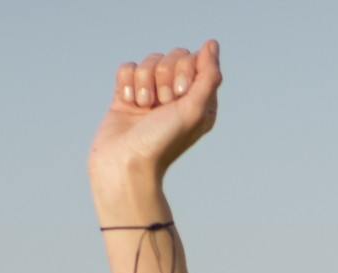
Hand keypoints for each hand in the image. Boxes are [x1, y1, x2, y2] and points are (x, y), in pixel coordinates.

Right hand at [89, 42, 221, 200]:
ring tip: (143, 107)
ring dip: (145, 82)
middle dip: (164, 76)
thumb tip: (212, 43)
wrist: (125, 163)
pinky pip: (127, 67)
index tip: (179, 94)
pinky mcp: (127, 94)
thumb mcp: (195, 110)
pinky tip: (128, 103)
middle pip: (171, 56)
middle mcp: (176, 96)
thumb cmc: (164, 142)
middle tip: (161, 104)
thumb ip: (209, 75)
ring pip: (148, 61)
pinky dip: (127, 83)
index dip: (184, 70)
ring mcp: (150, 93)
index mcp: (198, 100)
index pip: (195, 60)